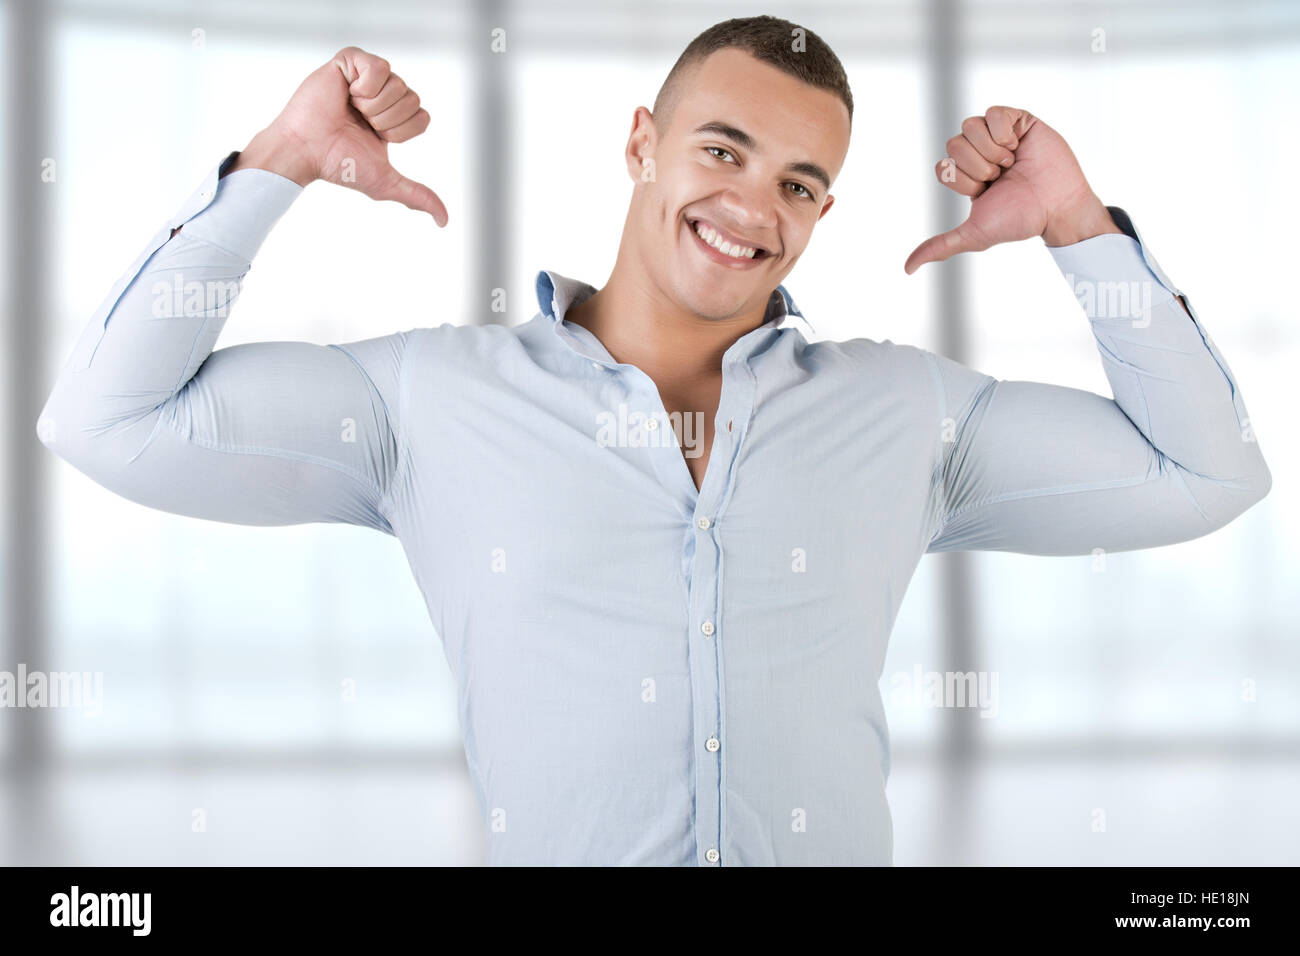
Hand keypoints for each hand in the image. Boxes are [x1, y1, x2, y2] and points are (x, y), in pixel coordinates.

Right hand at [229, 46, 446, 224]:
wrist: (307, 149)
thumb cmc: (339, 164)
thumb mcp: (385, 182)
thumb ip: (417, 196)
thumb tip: (445, 221)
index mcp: (393, 118)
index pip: (422, 117)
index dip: (402, 132)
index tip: (376, 138)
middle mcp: (383, 94)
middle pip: (413, 99)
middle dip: (387, 120)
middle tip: (360, 124)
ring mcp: (366, 75)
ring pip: (398, 83)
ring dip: (373, 105)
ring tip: (350, 108)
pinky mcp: (350, 60)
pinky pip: (379, 66)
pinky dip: (364, 85)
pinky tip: (345, 92)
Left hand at [904, 106, 1115, 273]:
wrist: (1056, 208)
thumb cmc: (1019, 220)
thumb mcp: (974, 235)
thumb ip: (941, 246)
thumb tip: (908, 269)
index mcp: (966, 175)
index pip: (943, 167)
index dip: (963, 181)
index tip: (985, 191)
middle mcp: (979, 153)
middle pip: (954, 144)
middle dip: (977, 166)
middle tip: (999, 177)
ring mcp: (998, 135)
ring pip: (969, 125)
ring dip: (990, 150)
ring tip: (1010, 162)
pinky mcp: (1018, 120)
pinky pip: (993, 112)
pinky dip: (1003, 132)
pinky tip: (1017, 146)